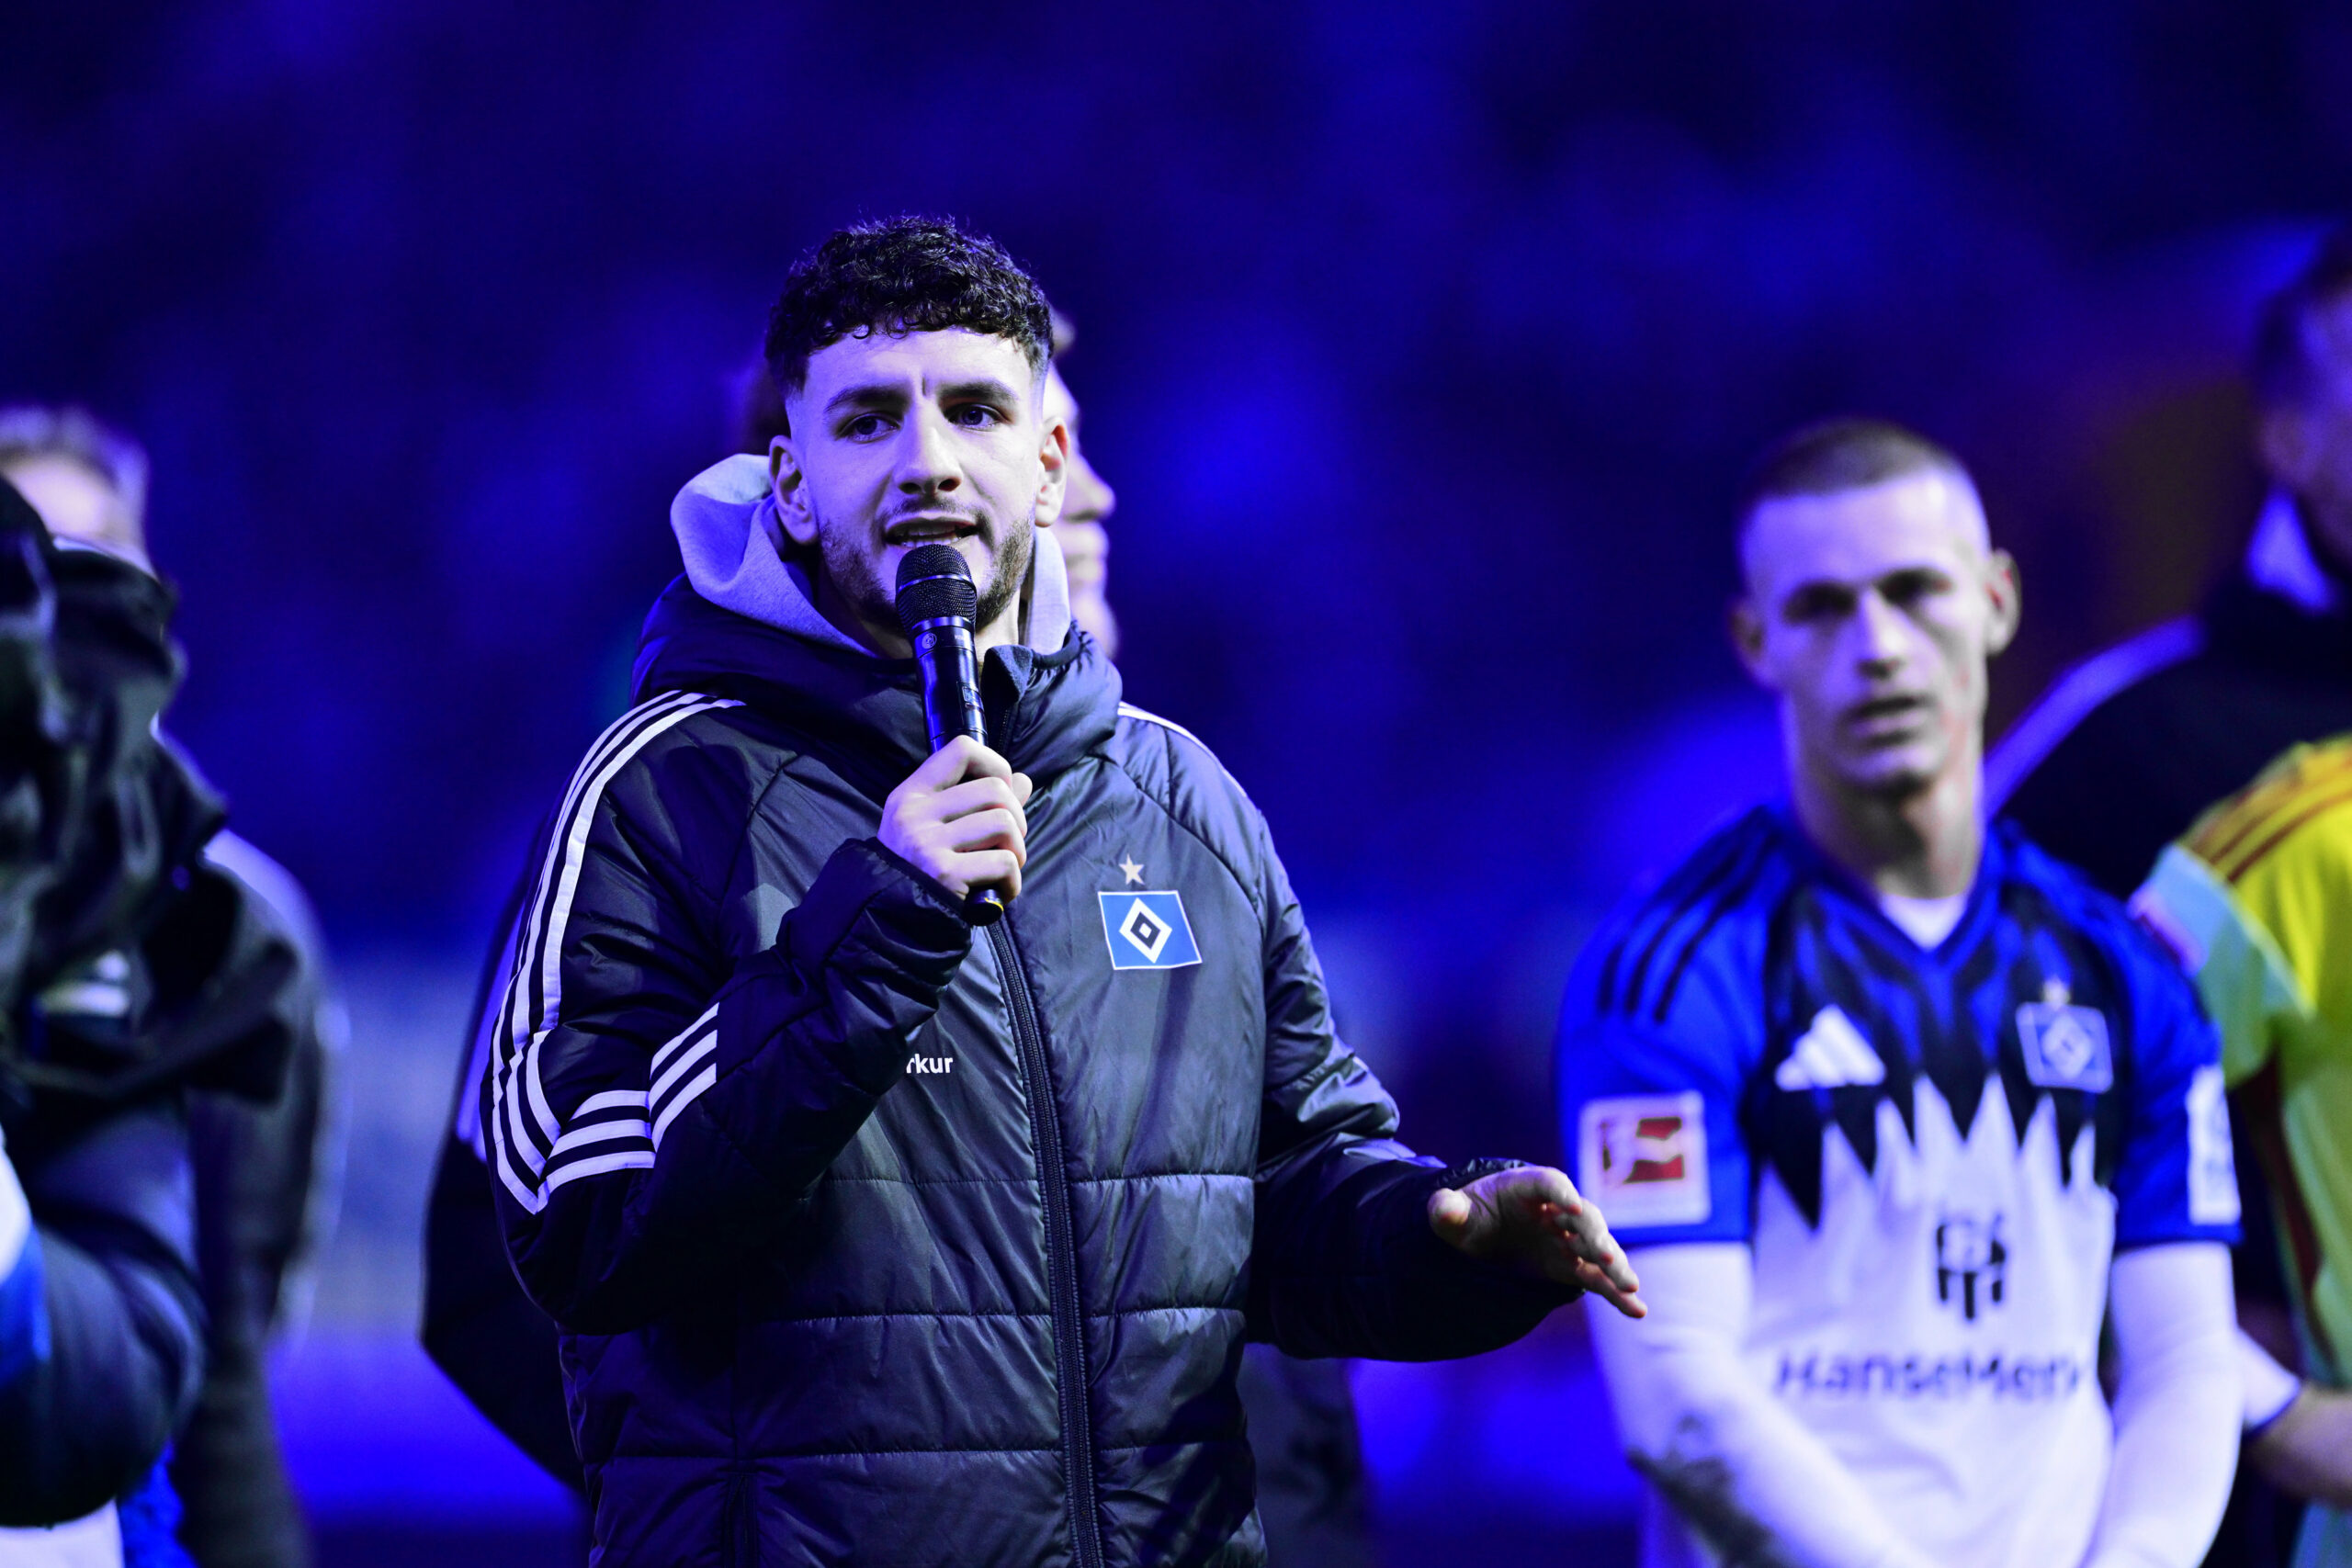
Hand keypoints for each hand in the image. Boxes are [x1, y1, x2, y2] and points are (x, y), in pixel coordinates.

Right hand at [880, 735, 1033, 903]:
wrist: (891, 923)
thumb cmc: (921, 872)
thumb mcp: (937, 829)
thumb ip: (979, 802)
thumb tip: (1022, 780)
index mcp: (911, 794)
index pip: (962, 749)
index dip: (995, 765)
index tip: (1001, 793)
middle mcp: (914, 814)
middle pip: (995, 789)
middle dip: (1017, 818)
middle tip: (1008, 844)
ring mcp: (926, 844)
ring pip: (1004, 823)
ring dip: (1017, 851)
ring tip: (1004, 868)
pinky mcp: (944, 875)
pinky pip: (1004, 862)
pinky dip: (1013, 881)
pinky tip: (999, 891)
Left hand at [1428, 1165, 1644, 1318]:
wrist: (1480, 1235)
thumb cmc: (1469, 1216)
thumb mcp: (1452, 1214)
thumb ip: (1447, 1210)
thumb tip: (1443, 1208)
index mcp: (1526, 1187)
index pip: (1549, 1183)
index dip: (1560, 1192)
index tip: (1571, 1205)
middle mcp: (1555, 1209)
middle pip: (1582, 1217)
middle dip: (1595, 1235)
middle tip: (1605, 1256)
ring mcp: (1566, 1238)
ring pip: (1597, 1248)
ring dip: (1614, 1266)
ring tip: (1630, 1286)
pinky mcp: (1570, 1265)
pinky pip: (1597, 1278)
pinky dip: (1617, 1293)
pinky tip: (1638, 1311)